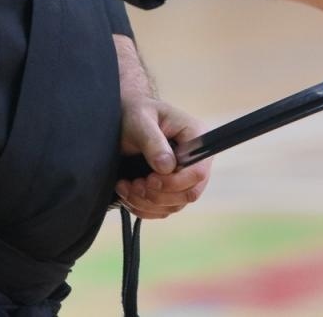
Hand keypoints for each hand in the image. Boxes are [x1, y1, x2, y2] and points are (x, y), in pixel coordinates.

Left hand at [116, 96, 211, 219]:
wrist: (123, 118)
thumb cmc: (134, 112)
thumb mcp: (140, 120)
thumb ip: (153, 142)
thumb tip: (166, 168)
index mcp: (196, 136)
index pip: (199, 171)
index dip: (176, 183)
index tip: (150, 179)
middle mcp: (195, 158)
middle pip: (190, 193)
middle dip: (158, 196)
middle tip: (135, 184)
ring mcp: (184, 175)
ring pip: (175, 205)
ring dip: (146, 203)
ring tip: (125, 187)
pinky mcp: (171, 188)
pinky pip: (163, 210)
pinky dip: (143, 207)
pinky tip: (127, 193)